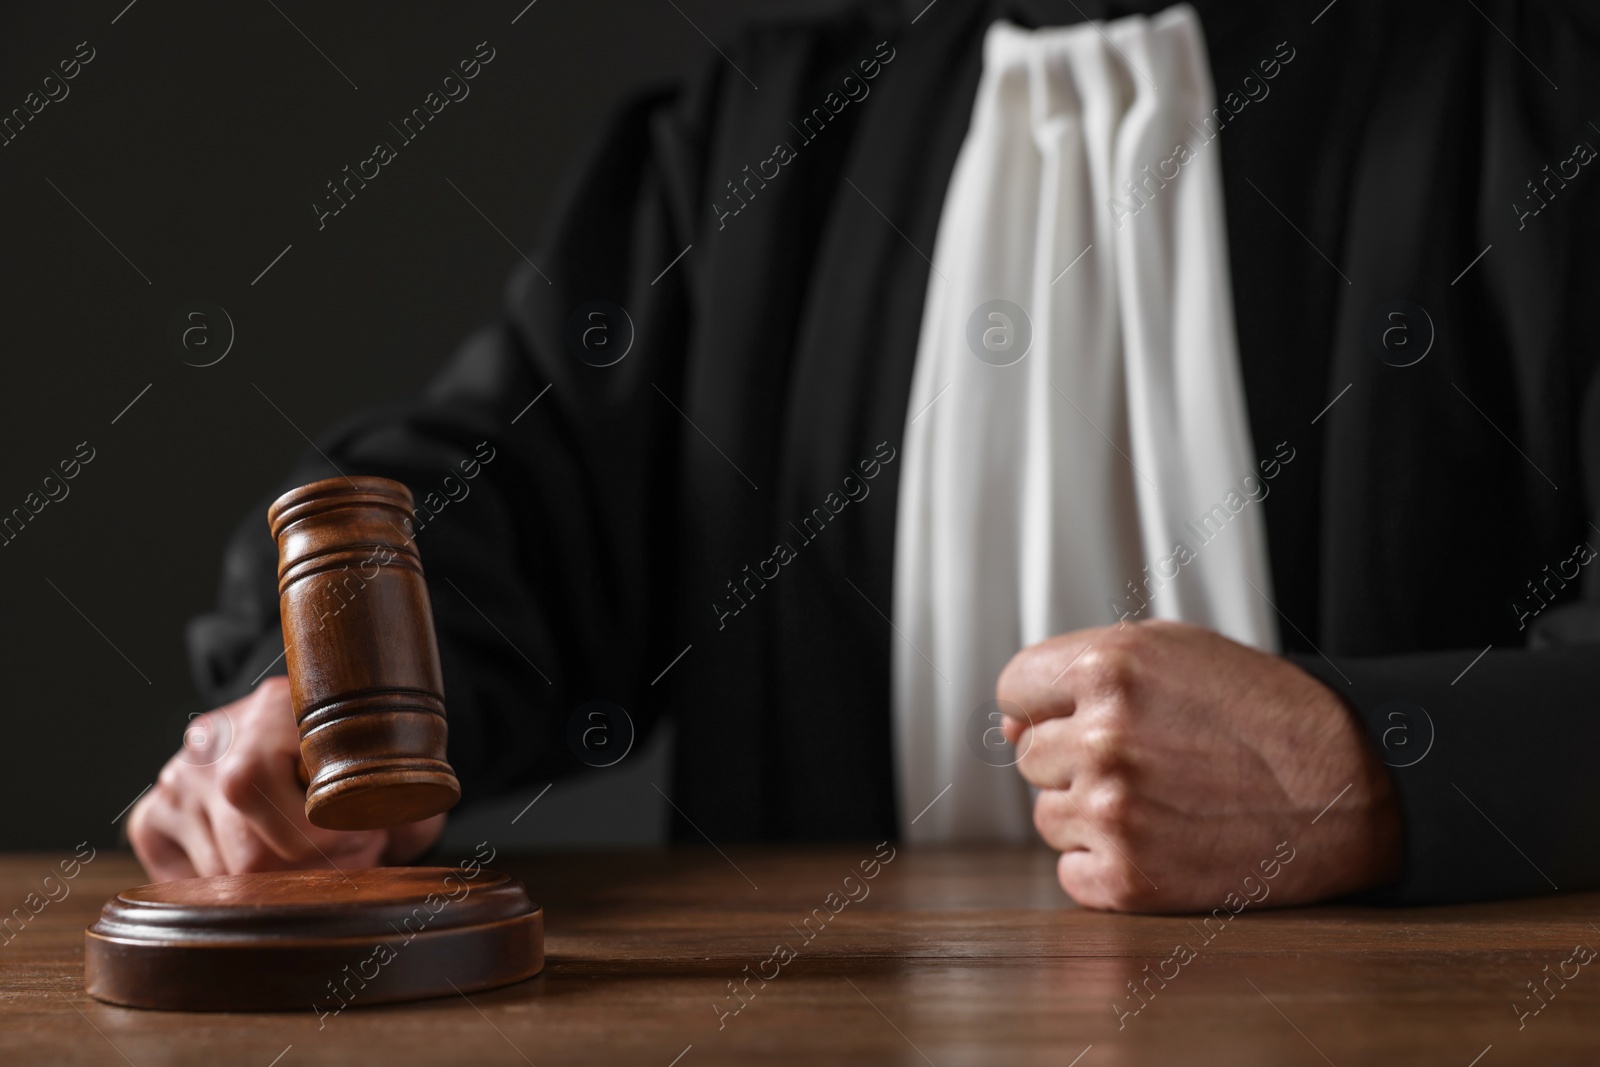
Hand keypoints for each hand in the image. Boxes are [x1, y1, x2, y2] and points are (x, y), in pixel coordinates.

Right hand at [127, 677, 445, 882]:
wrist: (290, 726)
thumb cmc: (348, 754)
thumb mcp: (387, 764)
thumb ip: (405, 797)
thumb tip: (407, 827)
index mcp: (273, 710)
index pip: (279, 796)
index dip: (330, 837)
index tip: (367, 836)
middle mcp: (213, 741)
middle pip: (251, 855)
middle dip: (312, 870)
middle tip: (348, 855)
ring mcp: (176, 780)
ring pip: (224, 876)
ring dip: (279, 881)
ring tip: (314, 855)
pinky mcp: (151, 816)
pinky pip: (184, 881)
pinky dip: (229, 885)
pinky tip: (263, 859)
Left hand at [998, 620, 1401, 912]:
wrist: (1347, 791)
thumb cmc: (1261, 714)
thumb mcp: (1173, 651)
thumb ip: (1081, 670)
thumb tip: (1009, 725)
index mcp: (1109, 668)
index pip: (1013, 688)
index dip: (1043, 704)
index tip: (1079, 716)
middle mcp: (1103, 737)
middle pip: (1030, 755)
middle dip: (1076, 758)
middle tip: (1151, 760)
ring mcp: (1113, 810)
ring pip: (1049, 816)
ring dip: (1092, 813)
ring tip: (1165, 799)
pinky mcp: (1129, 878)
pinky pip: (1072, 874)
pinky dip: (1108, 866)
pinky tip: (1164, 842)